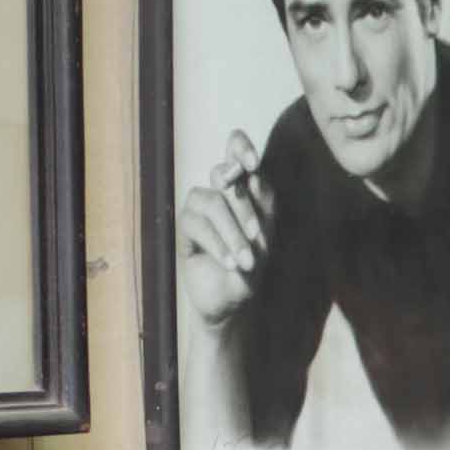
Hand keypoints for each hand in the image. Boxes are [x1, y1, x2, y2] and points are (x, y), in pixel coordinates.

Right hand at [178, 129, 272, 327]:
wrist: (232, 302)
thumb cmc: (252, 270)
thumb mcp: (265, 242)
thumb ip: (262, 210)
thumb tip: (254, 177)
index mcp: (246, 189)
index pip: (236, 152)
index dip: (240, 147)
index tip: (253, 164)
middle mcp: (220, 193)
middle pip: (223, 173)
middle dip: (243, 203)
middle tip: (258, 234)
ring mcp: (199, 209)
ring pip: (211, 200)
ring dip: (232, 232)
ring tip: (247, 262)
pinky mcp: (184, 228)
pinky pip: (195, 223)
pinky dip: (217, 244)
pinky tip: (231, 263)